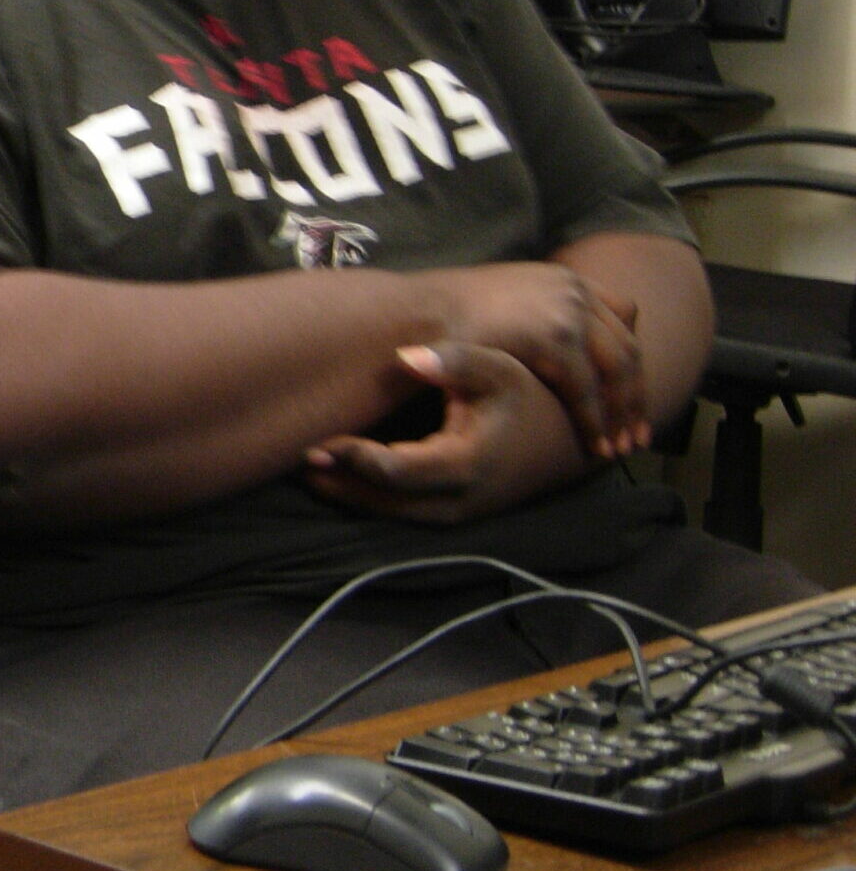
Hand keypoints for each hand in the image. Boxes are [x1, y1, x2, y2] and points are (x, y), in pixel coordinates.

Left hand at [300, 343, 586, 523]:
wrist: (572, 440)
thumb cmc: (530, 397)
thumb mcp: (500, 370)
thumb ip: (454, 362)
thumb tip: (406, 356)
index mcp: (466, 464)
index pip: (394, 473)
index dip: (353, 459)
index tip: (320, 440)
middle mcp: (457, 500)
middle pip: (382, 501)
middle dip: (339, 482)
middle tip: (298, 457)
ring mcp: (455, 513)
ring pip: (387, 513)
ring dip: (346, 494)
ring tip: (306, 469)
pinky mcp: (451, 513)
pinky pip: (399, 512)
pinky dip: (365, 498)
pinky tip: (334, 478)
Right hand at [419, 263, 642, 459]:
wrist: (415, 316)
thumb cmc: (443, 318)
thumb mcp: (501, 306)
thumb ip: (532, 317)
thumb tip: (543, 343)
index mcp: (562, 278)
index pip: (622, 313)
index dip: (628, 355)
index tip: (630, 390)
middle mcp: (572, 289)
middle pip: (626, 345)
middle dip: (635, 393)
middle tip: (637, 432)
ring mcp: (567, 310)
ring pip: (618, 369)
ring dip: (623, 412)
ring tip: (621, 446)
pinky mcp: (556, 338)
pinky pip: (588, 388)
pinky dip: (596, 420)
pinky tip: (596, 443)